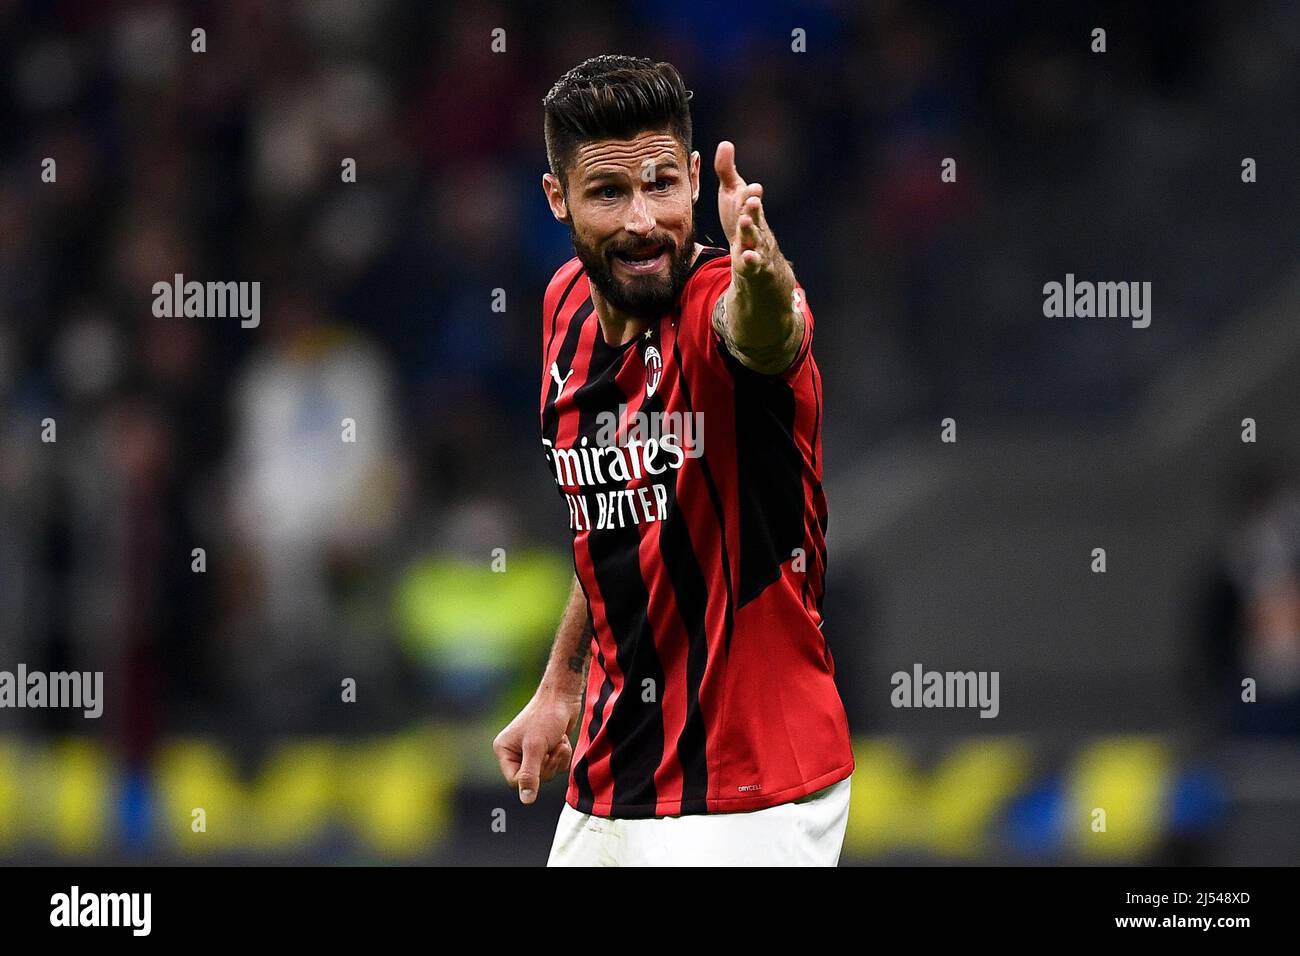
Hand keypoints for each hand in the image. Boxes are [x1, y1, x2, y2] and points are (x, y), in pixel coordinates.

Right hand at [493, 692, 578, 804]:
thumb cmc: (547, 716)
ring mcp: (531, 751)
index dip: (532, 777)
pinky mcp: (546, 748)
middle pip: (532, 780)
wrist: (563, 696)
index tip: (542, 759)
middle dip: (548, 765)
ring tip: (558, 741)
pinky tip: (562, 740)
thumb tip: (526, 801)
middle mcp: (514, 752)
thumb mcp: (536, 747)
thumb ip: (530, 775)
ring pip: (546, 773)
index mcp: (504, 750)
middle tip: (552, 748)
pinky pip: (556, 766)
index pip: (515, 781)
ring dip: (557, 759)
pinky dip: (562, 755)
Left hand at [715, 140, 776, 278]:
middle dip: (754, 207)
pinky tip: (745, 256)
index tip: (753, 187)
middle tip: (753, 198)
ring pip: (755, 237)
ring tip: (745, 221)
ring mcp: (756, 245)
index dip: (751, 193)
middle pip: (756, 215)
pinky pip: (753, 262)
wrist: (752, 257)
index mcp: (749, 207)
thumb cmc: (740, 221)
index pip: (751, 198)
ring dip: (751, 229)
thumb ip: (727, 172)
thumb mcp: (732, 195)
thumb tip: (725, 143)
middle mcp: (756, 224)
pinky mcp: (752, 264)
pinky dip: (751, 259)